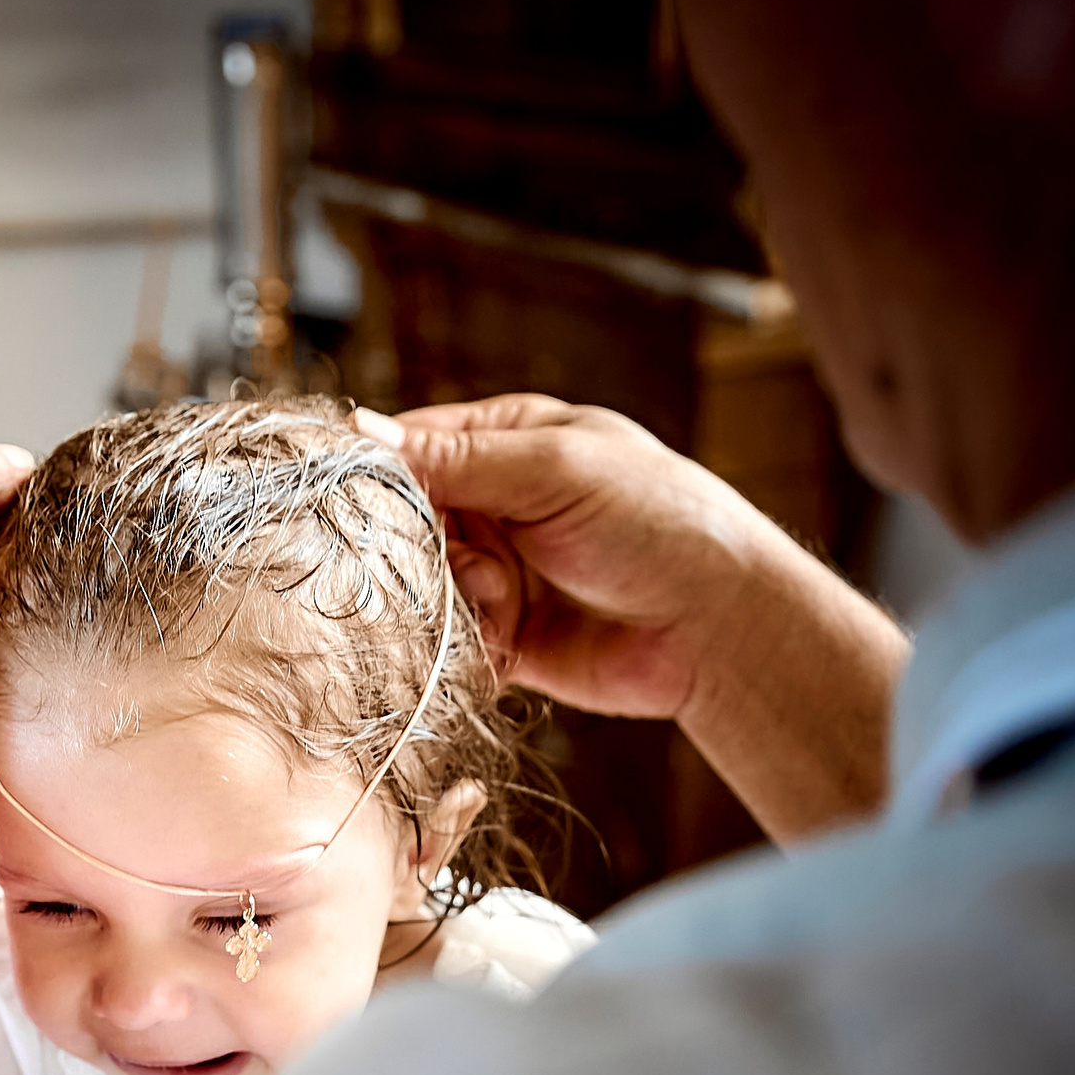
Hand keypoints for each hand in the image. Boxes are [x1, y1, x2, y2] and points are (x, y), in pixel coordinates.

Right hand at [365, 395, 815, 723]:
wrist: (716, 628)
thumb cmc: (657, 522)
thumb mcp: (556, 470)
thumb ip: (459, 458)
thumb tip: (358, 428)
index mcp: (507, 441)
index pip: (410, 446)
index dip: (378, 473)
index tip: (360, 502)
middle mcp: (495, 503)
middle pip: (405, 522)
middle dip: (421, 549)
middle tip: (471, 562)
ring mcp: (498, 571)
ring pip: (422, 585)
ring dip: (453, 599)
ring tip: (507, 605)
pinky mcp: (504, 637)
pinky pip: (451, 640)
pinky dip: (466, 646)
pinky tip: (506, 645)